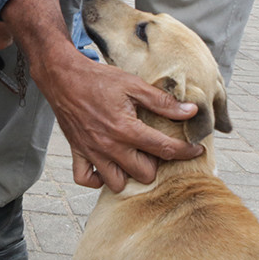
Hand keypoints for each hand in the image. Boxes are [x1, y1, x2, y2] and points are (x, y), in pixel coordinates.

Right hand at [36, 44, 202, 192]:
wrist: (62, 76)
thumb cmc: (98, 78)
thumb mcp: (133, 85)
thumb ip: (162, 102)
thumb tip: (190, 112)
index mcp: (127, 129)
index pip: (165, 150)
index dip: (186, 152)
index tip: (196, 150)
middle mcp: (110, 146)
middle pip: (144, 174)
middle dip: (154, 163)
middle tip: (154, 148)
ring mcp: (92, 152)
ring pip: (117, 183)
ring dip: (128, 174)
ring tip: (131, 158)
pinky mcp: (77, 152)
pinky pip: (86, 179)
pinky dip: (97, 178)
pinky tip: (107, 165)